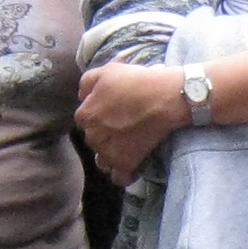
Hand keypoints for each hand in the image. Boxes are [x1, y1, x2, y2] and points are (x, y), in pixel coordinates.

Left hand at [77, 62, 189, 176]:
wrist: (164, 98)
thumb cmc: (137, 82)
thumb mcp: (107, 70)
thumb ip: (86, 83)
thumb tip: (82, 97)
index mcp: (85, 115)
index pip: (84, 120)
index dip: (98, 115)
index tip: (112, 111)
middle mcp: (93, 137)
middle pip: (94, 140)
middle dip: (105, 135)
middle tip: (123, 125)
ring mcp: (109, 153)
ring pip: (102, 160)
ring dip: (110, 155)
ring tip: (126, 146)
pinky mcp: (126, 164)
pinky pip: (119, 177)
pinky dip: (124, 173)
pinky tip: (131, 166)